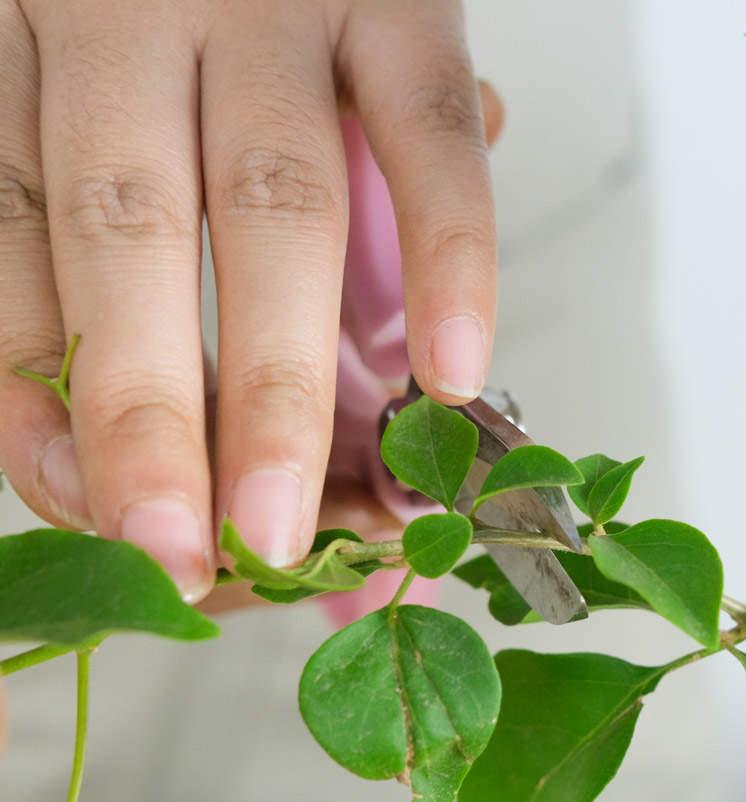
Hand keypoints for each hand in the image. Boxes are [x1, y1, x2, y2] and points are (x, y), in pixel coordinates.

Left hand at [0, 0, 497, 600]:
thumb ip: (97, 235)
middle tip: (179, 553)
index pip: (7, 234)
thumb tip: (98, 445)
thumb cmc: (173, 4)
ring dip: (278, 382)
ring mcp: (275, 0)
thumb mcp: (90, 85)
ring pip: (270, 207)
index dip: (36, 386)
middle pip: (126, 233)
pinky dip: (452, 257)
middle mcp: (129, 11)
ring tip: (285, 525)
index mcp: (23, 36)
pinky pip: (430, 134)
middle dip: (151, 414)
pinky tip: (449, 373)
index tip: (85, 507)